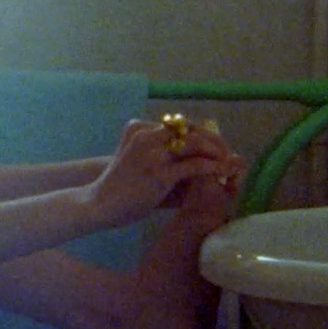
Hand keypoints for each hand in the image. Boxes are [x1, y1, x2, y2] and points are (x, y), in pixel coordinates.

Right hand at [89, 117, 240, 227]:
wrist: (99, 204)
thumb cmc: (123, 189)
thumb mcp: (143, 164)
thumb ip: (167, 158)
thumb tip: (203, 162)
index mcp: (140, 127)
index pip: (180, 124)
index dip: (202, 133)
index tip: (215, 147)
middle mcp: (146, 134)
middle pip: (191, 128)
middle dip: (214, 140)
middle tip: (228, 154)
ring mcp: (152, 152)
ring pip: (195, 143)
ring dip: (217, 152)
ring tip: (228, 163)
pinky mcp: (159, 172)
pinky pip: (194, 165)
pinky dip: (212, 168)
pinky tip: (222, 174)